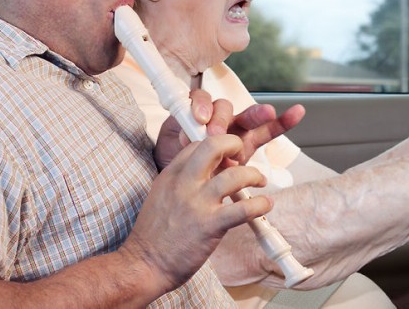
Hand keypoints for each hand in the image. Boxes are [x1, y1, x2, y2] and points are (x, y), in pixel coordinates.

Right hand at [121, 134, 271, 293]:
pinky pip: (243, 208)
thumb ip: (182, 181)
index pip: (197, 144)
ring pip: (235, 175)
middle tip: (243, 155)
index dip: (217, 144)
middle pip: (214, 146)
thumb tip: (208, 173)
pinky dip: (260, 204)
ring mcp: (197, 204)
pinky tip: (265, 204)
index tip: (228, 155)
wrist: (143, 265)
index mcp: (171, 175)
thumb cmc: (154, 235)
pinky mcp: (210, 225)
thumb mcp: (162, 195)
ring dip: (254, 175)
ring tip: (260, 181)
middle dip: (235, 144)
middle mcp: (184, 184)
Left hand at [154, 90, 304, 169]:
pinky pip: (269, 130)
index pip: (201, 102)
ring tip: (268, 113)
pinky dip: (284, 122)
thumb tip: (190, 139)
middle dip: (225, 115)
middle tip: (218, 132)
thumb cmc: (178, 173)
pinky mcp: (251, 145)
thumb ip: (184, 143)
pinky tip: (297, 112)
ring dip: (258, 113)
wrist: (183, 197)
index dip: (201, 105)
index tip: (199, 118)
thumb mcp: (175, 155)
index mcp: (199, 122)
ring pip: (249, 117)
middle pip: (225, 108)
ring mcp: (237, 136)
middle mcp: (219, 126)